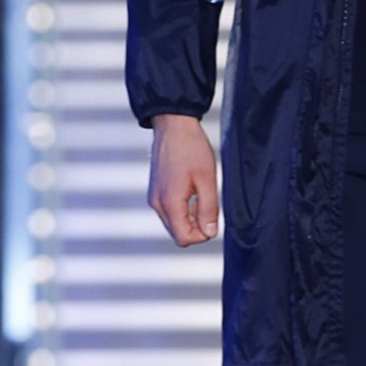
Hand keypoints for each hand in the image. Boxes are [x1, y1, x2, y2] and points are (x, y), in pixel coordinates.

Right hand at [148, 114, 218, 243]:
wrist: (173, 126)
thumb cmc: (191, 148)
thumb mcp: (207, 179)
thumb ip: (209, 209)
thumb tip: (210, 232)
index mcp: (169, 203)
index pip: (184, 239)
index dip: (202, 233)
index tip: (211, 215)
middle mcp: (157, 204)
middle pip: (178, 233)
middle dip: (196, 224)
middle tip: (205, 200)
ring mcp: (154, 198)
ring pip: (174, 222)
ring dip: (189, 216)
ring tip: (198, 192)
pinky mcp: (155, 191)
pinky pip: (169, 211)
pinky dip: (182, 207)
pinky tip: (190, 189)